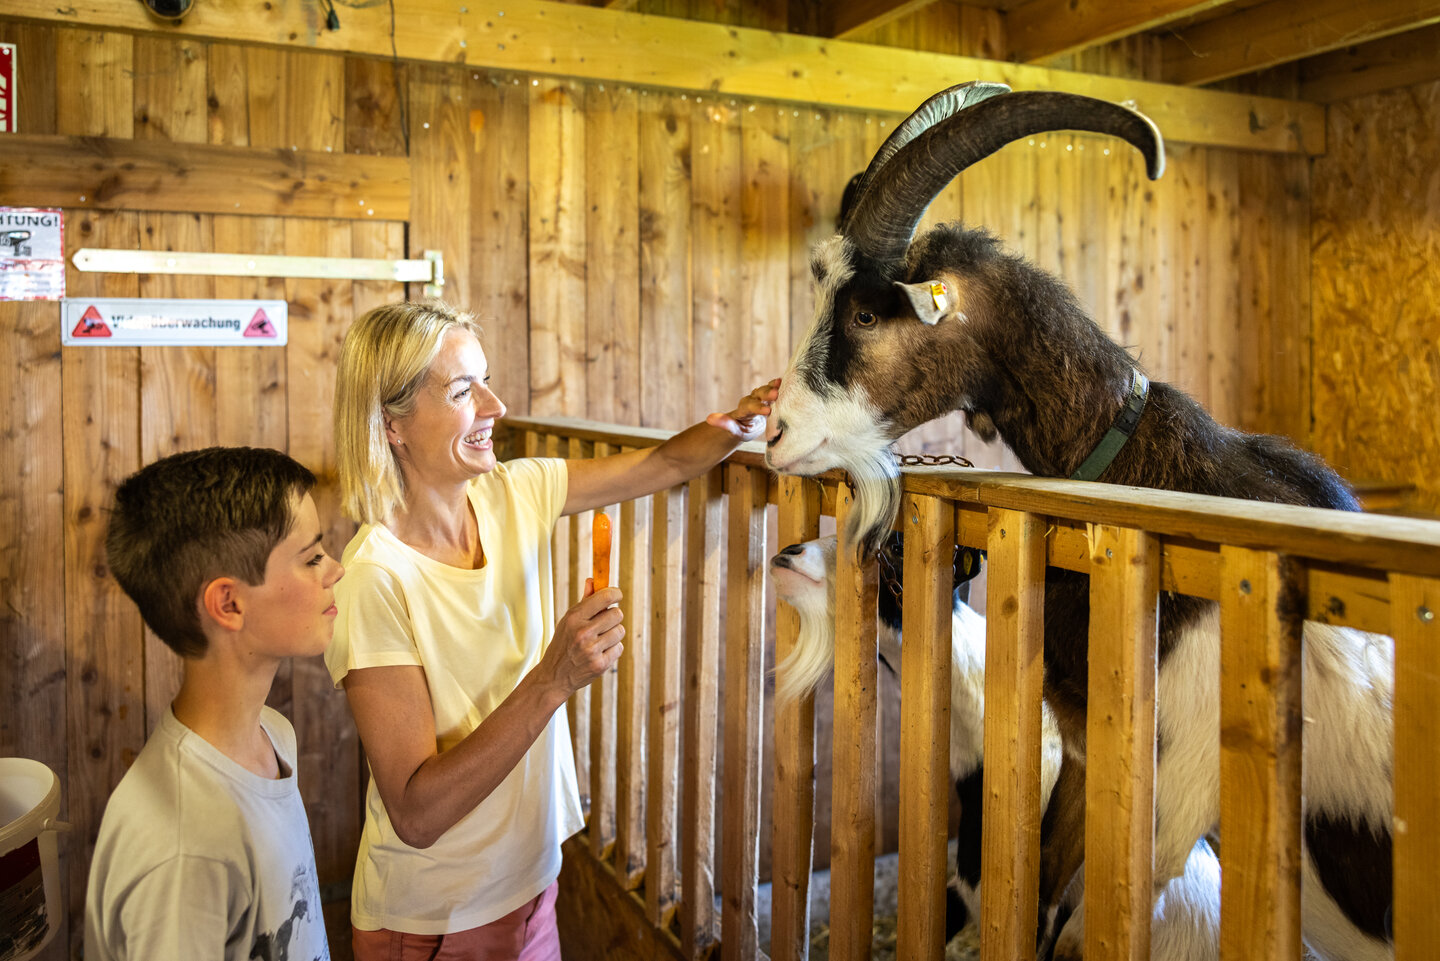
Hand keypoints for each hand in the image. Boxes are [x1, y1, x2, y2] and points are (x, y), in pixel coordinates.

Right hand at [539, 578, 624, 698]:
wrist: (554, 676)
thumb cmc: (563, 644)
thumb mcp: (568, 620)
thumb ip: (584, 601)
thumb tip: (593, 580)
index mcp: (574, 618)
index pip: (605, 597)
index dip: (615, 593)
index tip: (617, 595)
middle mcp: (583, 633)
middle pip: (617, 614)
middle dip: (613, 617)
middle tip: (604, 623)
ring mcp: (592, 650)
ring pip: (620, 631)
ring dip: (613, 634)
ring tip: (600, 639)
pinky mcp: (600, 664)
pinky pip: (619, 648)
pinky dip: (613, 649)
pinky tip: (600, 652)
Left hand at [706, 377, 780, 442]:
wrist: (745, 423)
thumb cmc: (738, 429)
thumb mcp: (732, 429)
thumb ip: (724, 423)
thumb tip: (709, 418)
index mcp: (743, 409)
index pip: (750, 406)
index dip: (758, 407)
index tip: (767, 410)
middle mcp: (752, 399)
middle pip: (758, 394)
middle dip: (766, 393)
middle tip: (775, 394)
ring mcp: (761, 397)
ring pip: (766, 390)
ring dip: (774, 387)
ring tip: (781, 383)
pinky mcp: (769, 398)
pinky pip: (773, 389)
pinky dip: (779, 385)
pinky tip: (786, 381)